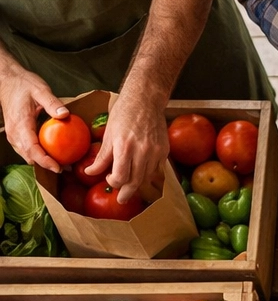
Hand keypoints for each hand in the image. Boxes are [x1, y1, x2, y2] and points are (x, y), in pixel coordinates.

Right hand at [0, 62, 68, 172]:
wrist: (7, 80)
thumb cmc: (23, 84)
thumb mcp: (40, 90)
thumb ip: (52, 103)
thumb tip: (65, 115)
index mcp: (20, 124)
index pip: (31, 149)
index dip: (45, 161)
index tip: (58, 168)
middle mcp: (14, 132)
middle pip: (29, 156)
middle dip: (46, 165)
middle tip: (66, 167)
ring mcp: (13, 134)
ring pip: (26, 154)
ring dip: (42, 161)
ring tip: (62, 162)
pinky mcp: (15, 133)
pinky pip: (26, 149)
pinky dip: (38, 154)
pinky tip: (52, 152)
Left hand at [84, 86, 169, 202]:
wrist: (145, 101)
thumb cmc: (123, 114)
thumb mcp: (108, 135)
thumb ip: (102, 156)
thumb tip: (90, 172)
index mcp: (125, 147)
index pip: (121, 176)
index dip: (114, 183)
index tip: (109, 180)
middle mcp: (142, 151)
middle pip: (136, 181)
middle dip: (127, 192)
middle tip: (121, 199)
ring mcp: (155, 152)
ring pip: (147, 178)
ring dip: (138, 184)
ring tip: (131, 188)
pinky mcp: (164, 150)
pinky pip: (157, 170)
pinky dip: (149, 175)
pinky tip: (142, 176)